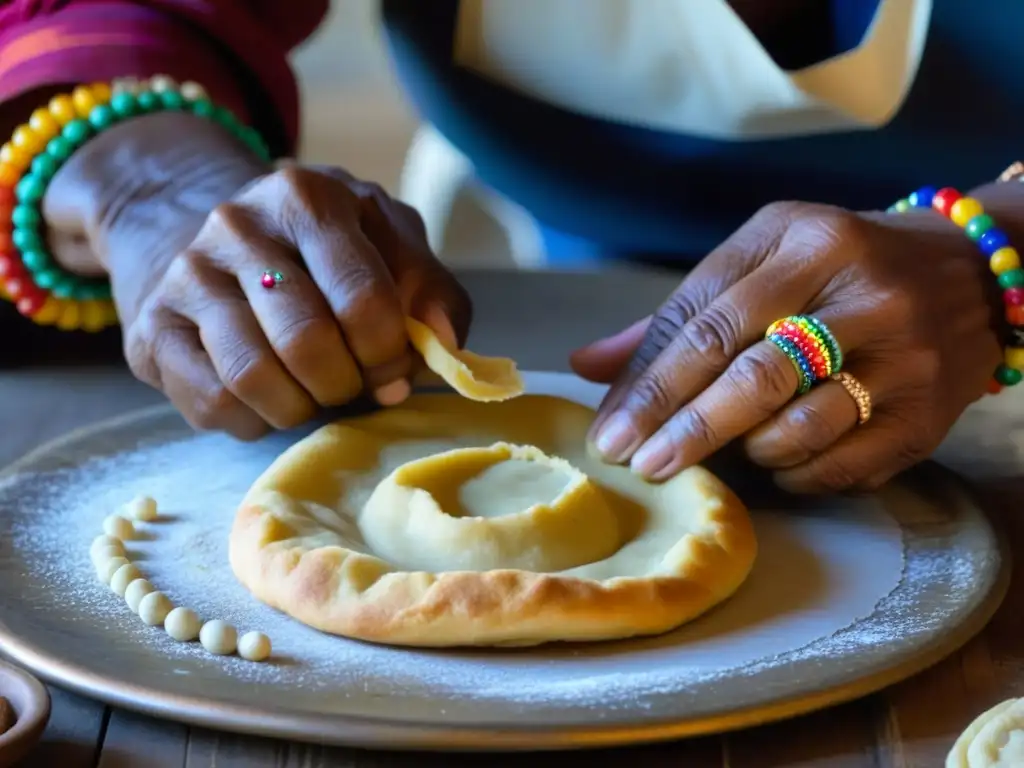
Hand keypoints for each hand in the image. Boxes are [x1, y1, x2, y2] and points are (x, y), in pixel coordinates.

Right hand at [46, 113, 469, 438]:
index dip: (390, 355)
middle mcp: (236, 225)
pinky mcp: (152, 327)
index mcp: (307, 197)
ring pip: (252, 378)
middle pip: (307, 343)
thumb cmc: (324, 251)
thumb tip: (445, 345)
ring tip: (314, 393)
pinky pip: (212, 404)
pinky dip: (255, 420)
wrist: (219, 240)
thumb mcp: (388, 244)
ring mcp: (186, 275)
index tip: (394, 371)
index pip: (364, 299)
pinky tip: (271, 398)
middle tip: (354, 386)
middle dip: (345, 385)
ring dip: (300, 407)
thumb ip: (430, 289)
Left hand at [571, 201, 1002, 492]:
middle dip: (684, 428)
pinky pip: (842, 464)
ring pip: (799, 425)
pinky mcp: (929, 413)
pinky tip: (770, 464)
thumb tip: (585, 366)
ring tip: (718, 452)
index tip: (609, 430)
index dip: (651, 384)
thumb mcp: (761, 260)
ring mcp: (904, 355)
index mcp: (805, 242)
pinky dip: (793, 473)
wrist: (974, 273)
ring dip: (742, 451)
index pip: (708, 322)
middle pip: (752, 376)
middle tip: (638, 465)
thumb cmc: (838, 268)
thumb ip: (677, 315)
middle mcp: (861, 293)